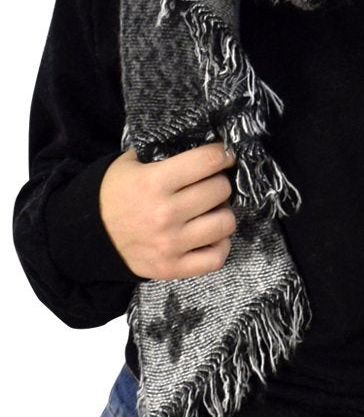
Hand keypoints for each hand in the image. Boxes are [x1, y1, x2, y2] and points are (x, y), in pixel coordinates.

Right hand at [99, 141, 237, 279]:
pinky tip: (211, 236)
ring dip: (222, 213)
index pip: (208, 161)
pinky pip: (215, 258)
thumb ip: (162, 154)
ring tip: (211, 210)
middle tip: (211, 184)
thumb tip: (201, 148)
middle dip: (220, 183)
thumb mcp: (129, 163)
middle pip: (220, 190)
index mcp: (154, 182)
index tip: (223, 156)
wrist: (86, 235)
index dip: (222, 155)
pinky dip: (220, 245)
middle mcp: (165, 213)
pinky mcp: (171, 268)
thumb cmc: (112, 194)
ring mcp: (170, 244)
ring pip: (225, 223)